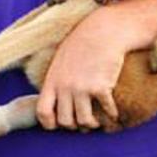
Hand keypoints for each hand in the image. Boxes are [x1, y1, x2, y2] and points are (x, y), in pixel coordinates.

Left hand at [36, 10, 124, 130]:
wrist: (103, 31)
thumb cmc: (83, 42)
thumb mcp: (61, 59)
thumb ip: (57, 79)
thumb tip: (59, 97)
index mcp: (52, 80)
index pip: (43, 111)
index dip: (49, 123)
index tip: (57, 125)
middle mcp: (65, 87)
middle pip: (65, 121)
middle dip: (74, 126)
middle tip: (82, 123)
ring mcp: (83, 88)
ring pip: (84, 121)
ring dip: (92, 125)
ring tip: (97, 122)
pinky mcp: (101, 87)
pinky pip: (106, 110)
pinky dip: (111, 115)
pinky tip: (113, 113)